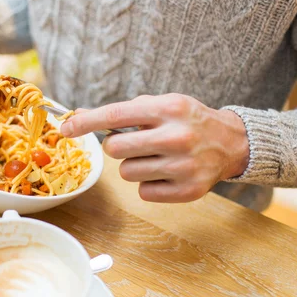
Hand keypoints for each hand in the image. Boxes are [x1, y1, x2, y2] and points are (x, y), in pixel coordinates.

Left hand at [60, 94, 249, 202]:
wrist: (231, 143)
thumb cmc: (187, 121)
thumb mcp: (161, 105)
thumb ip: (123, 112)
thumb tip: (78, 117)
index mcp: (168, 109)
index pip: (116, 115)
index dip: (86, 123)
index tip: (64, 128)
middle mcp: (176, 137)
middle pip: (115, 149)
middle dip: (116, 147)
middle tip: (133, 144)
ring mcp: (183, 166)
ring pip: (126, 172)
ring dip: (133, 166)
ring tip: (155, 158)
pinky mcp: (187, 191)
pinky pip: (143, 191)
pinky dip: (148, 183)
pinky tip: (166, 173)